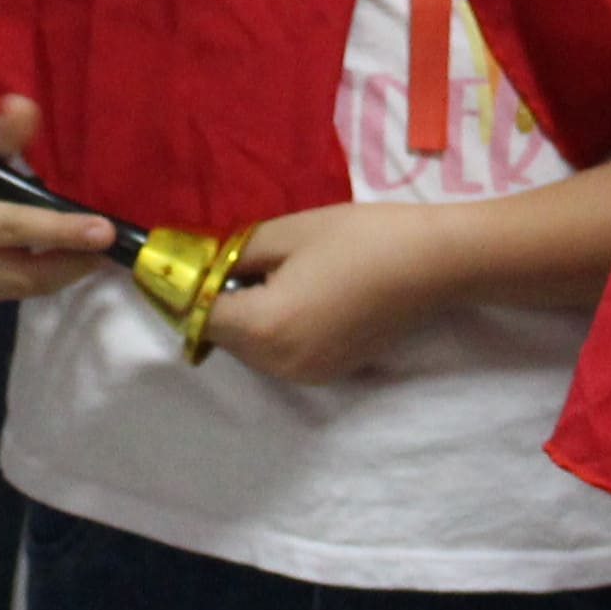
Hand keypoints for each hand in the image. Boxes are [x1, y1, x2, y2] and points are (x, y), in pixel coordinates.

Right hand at [0, 79, 114, 304]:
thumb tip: (27, 107)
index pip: (13, 229)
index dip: (62, 231)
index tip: (105, 231)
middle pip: (20, 273)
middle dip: (70, 263)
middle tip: (111, 248)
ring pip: (16, 287)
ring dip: (59, 274)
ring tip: (96, 254)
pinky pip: (5, 289)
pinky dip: (38, 276)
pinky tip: (65, 258)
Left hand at [194, 199, 455, 386]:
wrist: (433, 264)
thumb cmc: (359, 239)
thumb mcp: (286, 234)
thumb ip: (234, 255)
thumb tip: (203, 265)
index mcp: (264, 328)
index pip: (198, 315)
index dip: (183, 287)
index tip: (176, 261)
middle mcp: (280, 365)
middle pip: (223, 336)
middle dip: (216, 301)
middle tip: (225, 259)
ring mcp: (308, 375)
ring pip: (251, 349)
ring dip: (245, 317)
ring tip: (267, 274)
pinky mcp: (331, 373)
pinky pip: (281, 354)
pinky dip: (274, 329)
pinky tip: (298, 294)